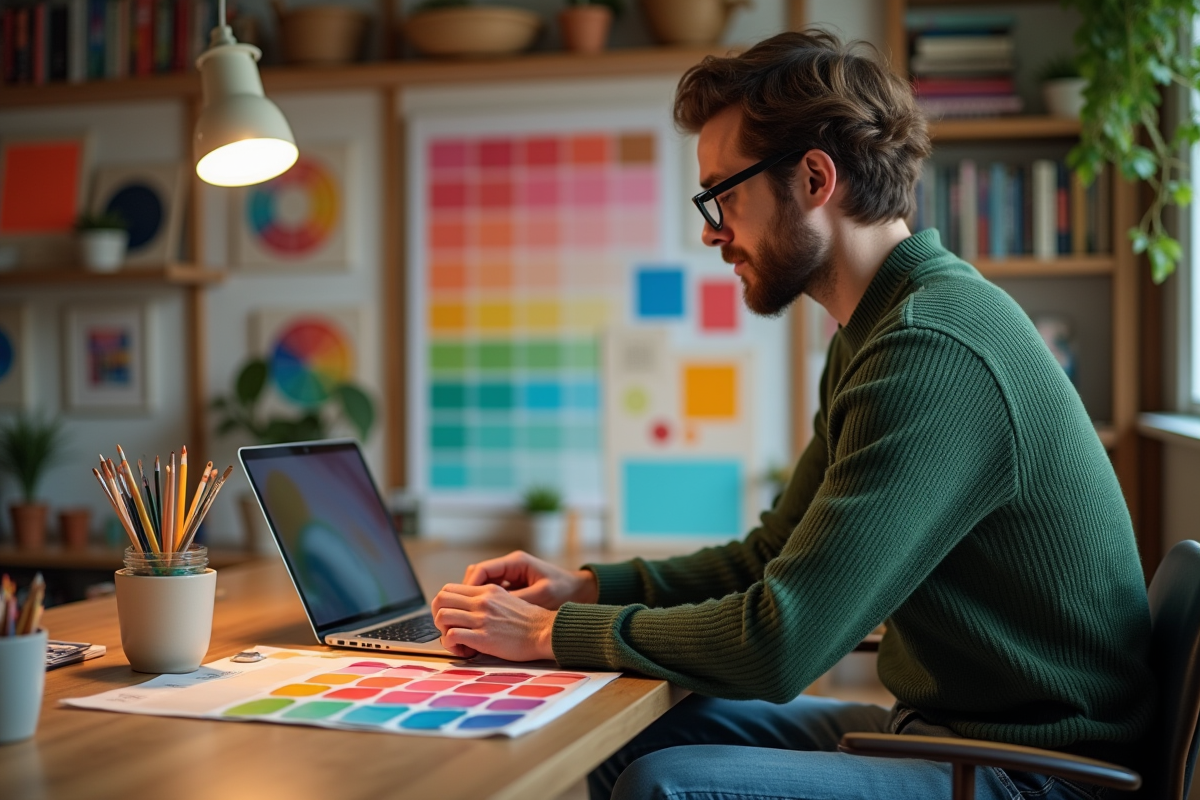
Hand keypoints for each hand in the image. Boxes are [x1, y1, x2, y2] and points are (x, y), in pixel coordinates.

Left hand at [432, 583, 556, 660]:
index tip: (450, 616)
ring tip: (455, 641)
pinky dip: (451, 645)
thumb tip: (471, 608)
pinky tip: (463, 650)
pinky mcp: (483, 637)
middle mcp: (481, 601)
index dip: (443, 603)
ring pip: (442, 616)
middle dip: (437, 616)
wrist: (545, 632)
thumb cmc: (529, 620)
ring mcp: (481, 618)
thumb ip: (487, 600)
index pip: (449, 589)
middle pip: (440, 599)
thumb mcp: (507, 599)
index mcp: (486, 591)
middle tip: (447, 628)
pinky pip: (452, 636)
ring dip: (443, 631)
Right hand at [461, 550, 598, 609]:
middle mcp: (510, 566)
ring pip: (482, 584)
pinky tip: (484, 618)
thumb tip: (491, 609)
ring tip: (470, 617)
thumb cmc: (563, 590)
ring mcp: (510, 575)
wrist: (580, 590)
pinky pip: (492, 592)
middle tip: (461, 612)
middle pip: (477, 576)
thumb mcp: (540, 595)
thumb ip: (516, 599)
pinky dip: (485, 603)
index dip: (469, 586)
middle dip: (467, 593)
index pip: (481, 570)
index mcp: (515, 562)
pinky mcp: (513, 586)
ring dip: (475, 599)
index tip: (463, 604)